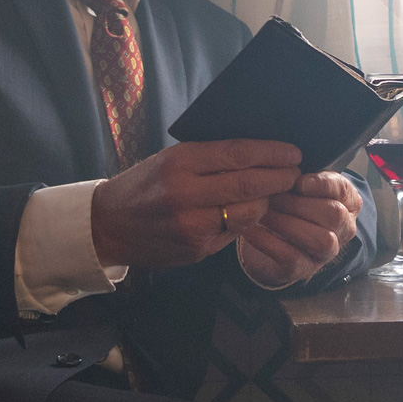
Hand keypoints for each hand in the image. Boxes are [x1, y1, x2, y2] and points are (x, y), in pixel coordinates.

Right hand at [92, 140, 301, 269]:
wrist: (107, 226)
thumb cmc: (144, 185)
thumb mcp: (170, 159)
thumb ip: (209, 156)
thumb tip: (259, 152)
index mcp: (179, 163)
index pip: (239, 154)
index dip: (272, 153)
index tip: (292, 152)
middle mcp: (185, 194)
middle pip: (250, 184)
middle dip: (280, 177)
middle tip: (294, 173)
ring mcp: (191, 225)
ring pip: (248, 212)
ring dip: (268, 201)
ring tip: (276, 192)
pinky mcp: (196, 249)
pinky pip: (234, 233)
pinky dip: (248, 221)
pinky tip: (253, 211)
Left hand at [236, 171, 363, 287]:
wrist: (275, 239)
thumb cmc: (291, 203)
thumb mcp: (300, 185)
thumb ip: (300, 174)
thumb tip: (286, 167)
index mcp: (347, 201)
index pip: (342, 190)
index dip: (323, 184)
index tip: (300, 181)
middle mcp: (344, 228)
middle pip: (334, 215)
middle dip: (299, 204)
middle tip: (272, 195)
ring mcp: (327, 252)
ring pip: (320, 239)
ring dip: (287, 223)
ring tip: (262, 212)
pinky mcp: (305, 269)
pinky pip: (293, 258)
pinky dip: (270, 243)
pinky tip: (252, 230)